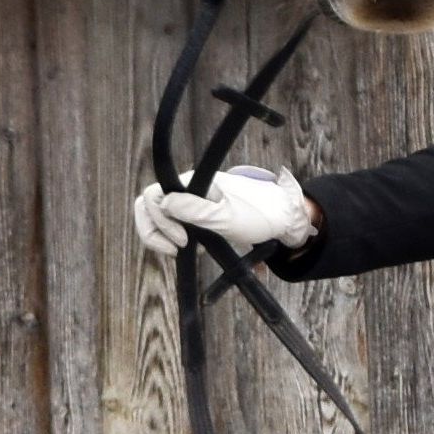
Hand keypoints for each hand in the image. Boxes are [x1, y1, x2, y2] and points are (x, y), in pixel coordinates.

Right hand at [133, 165, 316, 257]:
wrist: (283, 219)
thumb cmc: (258, 215)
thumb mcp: (226, 217)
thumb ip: (194, 210)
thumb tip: (162, 203)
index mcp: (193, 182)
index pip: (152, 195)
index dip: (159, 221)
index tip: (181, 241)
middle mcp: (188, 189)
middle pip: (150, 206)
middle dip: (156, 231)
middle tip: (178, 249)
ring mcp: (192, 201)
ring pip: (160, 217)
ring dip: (165, 236)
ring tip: (185, 250)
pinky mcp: (198, 215)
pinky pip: (174, 225)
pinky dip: (176, 239)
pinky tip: (194, 249)